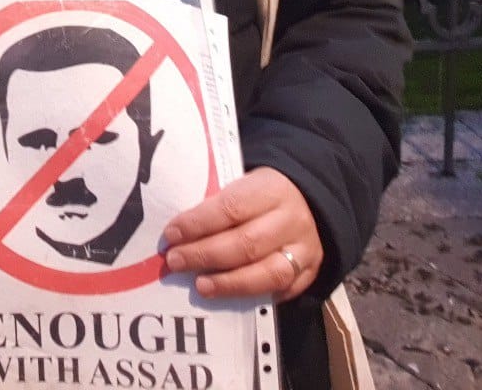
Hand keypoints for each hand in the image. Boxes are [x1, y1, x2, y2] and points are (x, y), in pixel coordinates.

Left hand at [161, 166, 320, 301]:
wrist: (308, 200)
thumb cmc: (260, 193)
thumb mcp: (240, 185)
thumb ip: (215, 206)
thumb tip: (177, 234)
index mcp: (271, 189)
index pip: (230, 208)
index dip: (198, 223)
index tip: (170, 234)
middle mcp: (292, 220)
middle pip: (246, 243)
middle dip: (205, 255)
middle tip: (176, 261)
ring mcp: (305, 249)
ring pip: (268, 273)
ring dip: (229, 283)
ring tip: (200, 286)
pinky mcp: (311, 273)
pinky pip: (282, 291)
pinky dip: (253, 296)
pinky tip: (229, 296)